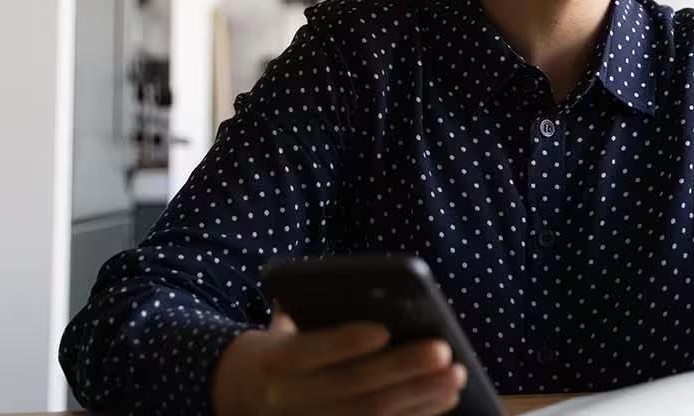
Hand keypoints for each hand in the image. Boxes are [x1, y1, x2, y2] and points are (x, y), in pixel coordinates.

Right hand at [212, 307, 466, 415]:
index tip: (383, 329)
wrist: (237, 395)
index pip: (309, 351)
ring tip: (456, 375)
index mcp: (274, 361)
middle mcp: (290, 399)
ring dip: (420, 397)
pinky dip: (417, 415)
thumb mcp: (281, 329)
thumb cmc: (277, 350)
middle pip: (352, 387)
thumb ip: (310, 311)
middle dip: (402, 370)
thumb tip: (363, 289)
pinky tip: (445, 399)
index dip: (345, 342)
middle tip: (444, 351)